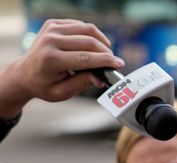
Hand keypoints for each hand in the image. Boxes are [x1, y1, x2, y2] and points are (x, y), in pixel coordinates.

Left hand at [0, 19, 123, 118]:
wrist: (24, 72)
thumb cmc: (44, 85)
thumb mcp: (62, 92)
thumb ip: (82, 84)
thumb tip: (101, 79)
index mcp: (51, 59)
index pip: (86, 57)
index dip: (106, 61)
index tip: (120, 64)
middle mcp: (50, 40)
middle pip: (89, 41)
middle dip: (106, 52)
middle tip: (113, 62)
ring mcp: (51, 29)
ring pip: (87, 29)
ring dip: (101, 41)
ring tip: (106, 53)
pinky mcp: (53, 24)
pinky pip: (80, 25)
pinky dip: (92, 35)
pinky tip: (94, 46)